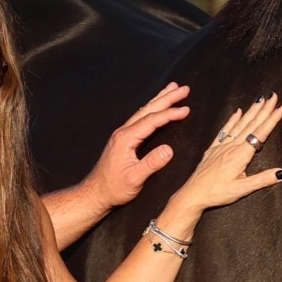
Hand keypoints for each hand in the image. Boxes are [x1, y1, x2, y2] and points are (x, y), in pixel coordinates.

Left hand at [85, 83, 191, 209]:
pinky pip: (140, 119)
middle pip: (148, 110)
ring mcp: (122, 135)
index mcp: (126, 138)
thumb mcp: (134, 179)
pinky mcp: (123, 140)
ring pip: (144, 111)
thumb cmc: (113, 188)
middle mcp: (123, 132)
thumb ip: (151, 164)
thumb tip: (169, 150)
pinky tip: (156, 106)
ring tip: (172, 88)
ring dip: (159, 99)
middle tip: (184, 88)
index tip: (186, 109)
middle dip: (167, 98)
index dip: (169, 114)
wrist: (95, 193)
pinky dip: (152, 109)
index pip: (151, 121)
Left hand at [181, 95, 281, 215]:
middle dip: (264, 109)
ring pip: (239, 124)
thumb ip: (262, 180)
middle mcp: (232, 147)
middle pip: (251, 124)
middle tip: (273, 96)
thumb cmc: (217, 193)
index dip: (272, 119)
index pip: (260, 133)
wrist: (193, 194)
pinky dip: (232, 120)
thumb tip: (281, 173)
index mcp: (241, 155)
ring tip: (259, 100)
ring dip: (251, 111)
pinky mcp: (212, 149)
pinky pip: (224, 130)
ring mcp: (221, 146)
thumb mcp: (242, 189)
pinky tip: (237, 112)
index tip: (280, 106)